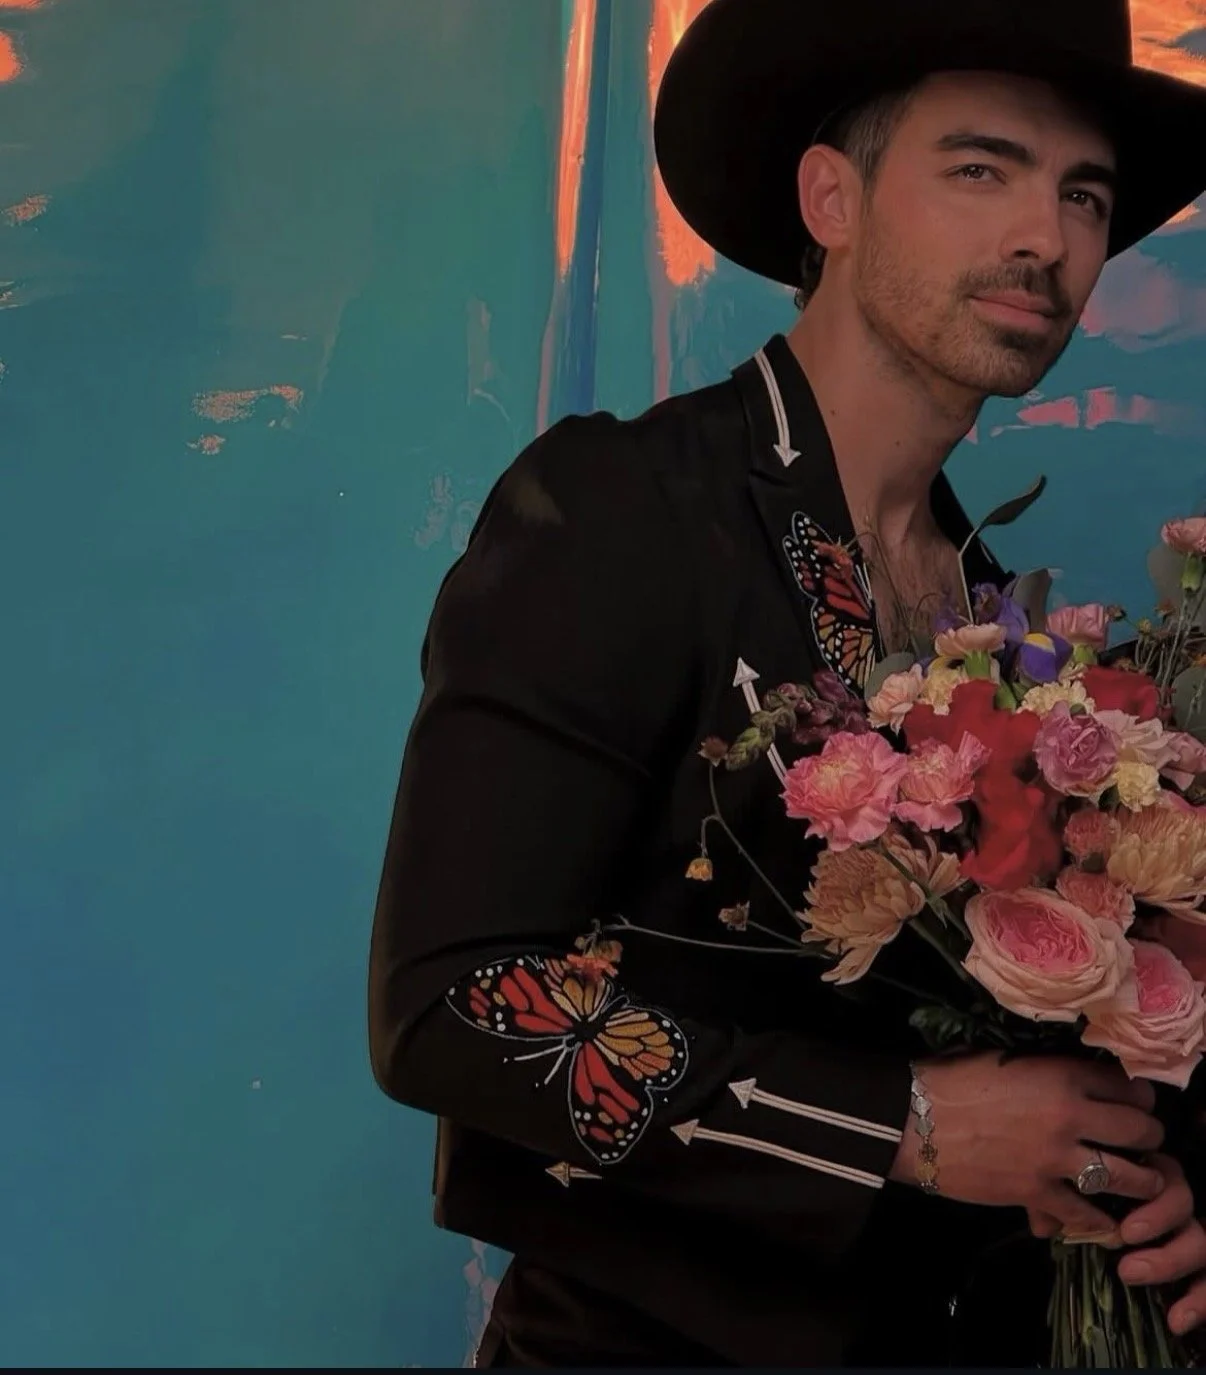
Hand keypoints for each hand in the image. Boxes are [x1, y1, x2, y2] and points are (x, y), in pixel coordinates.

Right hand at [890, 1051, 1163, 1240]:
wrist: (911, 1119)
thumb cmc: (950, 1079)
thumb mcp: (1004, 1060)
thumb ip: (1045, 1071)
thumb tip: (1070, 1080)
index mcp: (1060, 1074)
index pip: (1125, 1085)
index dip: (1138, 1094)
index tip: (1137, 1101)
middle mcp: (1069, 1114)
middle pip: (1138, 1129)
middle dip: (1148, 1134)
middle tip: (1144, 1138)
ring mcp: (1055, 1157)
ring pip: (1126, 1175)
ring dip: (1142, 1180)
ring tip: (1145, 1182)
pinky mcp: (1036, 1192)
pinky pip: (1085, 1213)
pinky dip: (1100, 1221)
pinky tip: (1106, 1222)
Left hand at [1027, 1153, 1205, 1333]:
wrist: (1103, 1237)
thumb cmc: (1078, 1202)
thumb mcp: (1064, 1196)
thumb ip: (1057, 1204)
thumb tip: (1044, 1226)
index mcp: (1142, 1171)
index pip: (1157, 1170)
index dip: (1148, 1195)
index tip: (1124, 1228)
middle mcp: (1170, 1199)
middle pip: (1182, 1199)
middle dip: (1158, 1219)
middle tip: (1126, 1237)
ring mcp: (1186, 1232)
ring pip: (1199, 1239)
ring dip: (1169, 1259)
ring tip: (1130, 1273)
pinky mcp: (1197, 1267)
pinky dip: (1197, 1302)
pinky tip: (1177, 1320)